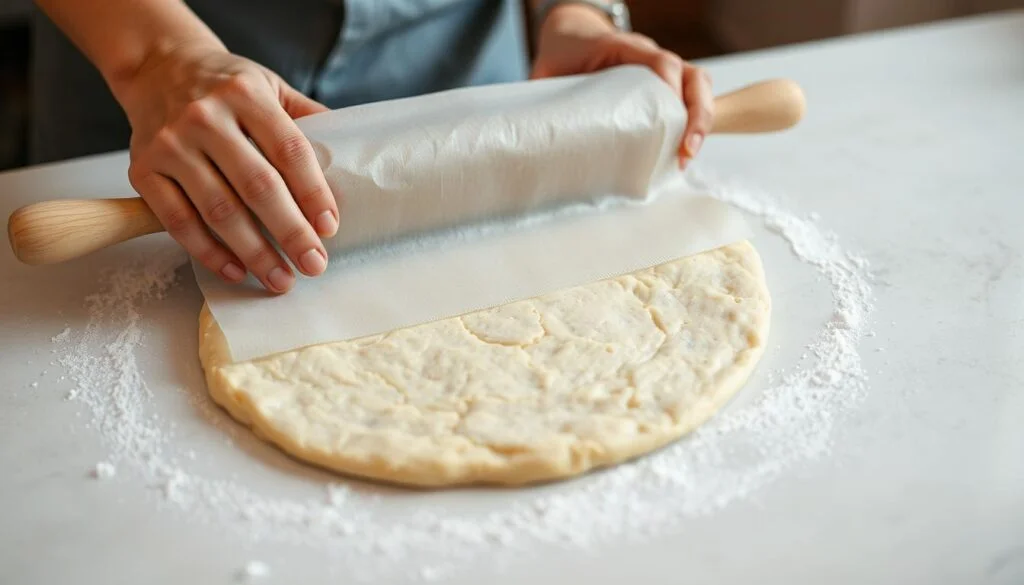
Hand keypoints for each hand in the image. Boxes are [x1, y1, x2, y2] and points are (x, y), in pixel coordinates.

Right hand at [117, 41, 338, 292]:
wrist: (158, 67)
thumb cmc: (225, 85)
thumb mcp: (270, 85)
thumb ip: (307, 118)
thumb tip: (350, 156)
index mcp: (246, 94)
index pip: (290, 150)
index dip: (313, 193)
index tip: (329, 227)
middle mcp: (205, 117)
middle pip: (257, 186)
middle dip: (291, 233)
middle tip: (314, 265)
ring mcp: (170, 144)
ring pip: (219, 210)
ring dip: (254, 252)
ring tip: (280, 279)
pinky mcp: (142, 170)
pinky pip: (178, 221)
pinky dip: (208, 252)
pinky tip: (236, 270)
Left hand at [531, 4, 712, 168]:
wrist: (572, 36)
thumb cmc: (563, 54)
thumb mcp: (549, 71)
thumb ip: (543, 95)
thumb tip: (529, 134)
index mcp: (623, 48)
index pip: (660, 60)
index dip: (670, 85)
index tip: (669, 112)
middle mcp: (649, 58)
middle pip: (692, 76)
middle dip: (697, 113)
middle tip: (686, 149)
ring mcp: (660, 74)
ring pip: (698, 87)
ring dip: (702, 120)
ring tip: (687, 156)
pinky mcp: (661, 90)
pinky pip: (689, 99)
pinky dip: (693, 123)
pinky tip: (682, 152)